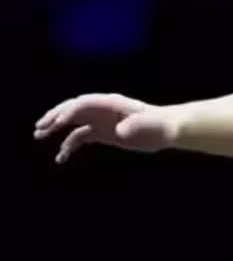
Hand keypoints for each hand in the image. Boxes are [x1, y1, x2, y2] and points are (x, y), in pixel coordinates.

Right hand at [34, 93, 176, 162]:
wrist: (167, 129)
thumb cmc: (159, 125)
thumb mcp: (148, 124)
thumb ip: (133, 125)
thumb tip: (120, 131)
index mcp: (112, 103)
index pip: (85, 103)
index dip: (71, 112)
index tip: (59, 124)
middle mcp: (103, 110)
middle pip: (73, 109)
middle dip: (55, 116)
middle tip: (39, 127)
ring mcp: (101, 121)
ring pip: (73, 123)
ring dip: (56, 128)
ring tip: (39, 136)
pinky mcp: (103, 134)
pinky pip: (81, 137)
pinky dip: (69, 146)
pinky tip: (60, 157)